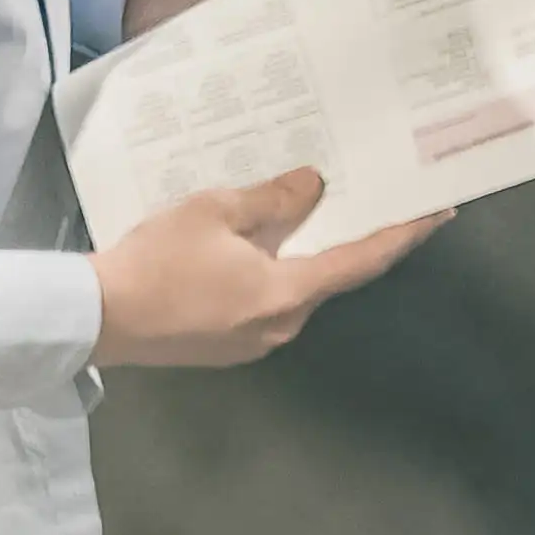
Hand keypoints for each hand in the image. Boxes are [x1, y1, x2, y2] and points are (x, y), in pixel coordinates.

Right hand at [92, 166, 438, 368]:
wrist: (95, 318)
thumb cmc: (156, 261)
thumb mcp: (217, 212)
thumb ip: (273, 200)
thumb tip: (313, 187)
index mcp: (287, 295)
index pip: (361, 260)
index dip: (404, 235)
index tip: (439, 214)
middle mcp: (280, 326)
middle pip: (330, 277)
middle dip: (349, 238)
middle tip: (369, 199)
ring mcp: (252, 343)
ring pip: (294, 289)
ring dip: (304, 255)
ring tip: (307, 213)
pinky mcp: (225, 347)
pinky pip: (264, 302)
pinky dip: (272, 272)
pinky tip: (258, 246)